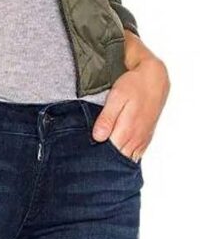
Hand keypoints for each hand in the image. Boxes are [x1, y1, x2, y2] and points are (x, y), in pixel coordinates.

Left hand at [92, 30, 169, 161]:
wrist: (154, 79)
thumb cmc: (134, 85)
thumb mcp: (117, 97)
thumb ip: (107, 118)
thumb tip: (97, 137)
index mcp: (126, 130)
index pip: (108, 154)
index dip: (95, 154)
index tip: (85, 151)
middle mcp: (136, 139)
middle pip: (116, 159)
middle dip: (103, 157)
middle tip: (88, 152)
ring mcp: (141, 140)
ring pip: (125, 158)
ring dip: (114, 158)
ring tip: (99, 153)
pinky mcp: (145, 139)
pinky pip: (134, 155)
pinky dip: (124, 155)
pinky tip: (115, 150)